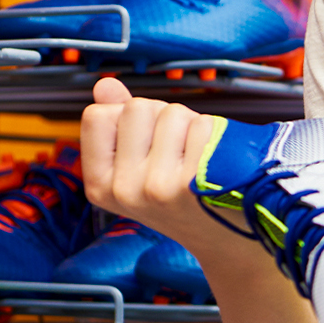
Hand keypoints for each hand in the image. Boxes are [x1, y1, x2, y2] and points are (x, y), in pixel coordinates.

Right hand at [81, 79, 228, 242]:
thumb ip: (119, 123)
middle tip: (177, 151)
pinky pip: (202, 125)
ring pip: (172, 113)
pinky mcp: (192, 182)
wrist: (226, 237)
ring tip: (197, 158)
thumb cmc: (183, 194)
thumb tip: (104, 85)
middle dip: (162, 118)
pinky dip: (215, 134)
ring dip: (191, 125)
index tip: (144, 144)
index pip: (97, 116)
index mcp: (100, 184)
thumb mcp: (139, 165)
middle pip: (137, 107)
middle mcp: (124, 189)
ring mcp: (156, 187)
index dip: (126, 118)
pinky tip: (214, 164)